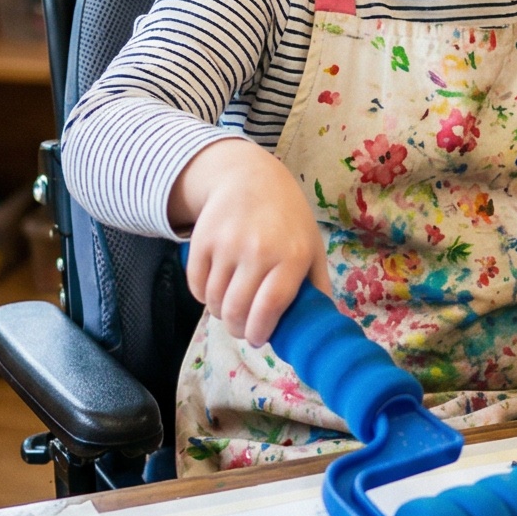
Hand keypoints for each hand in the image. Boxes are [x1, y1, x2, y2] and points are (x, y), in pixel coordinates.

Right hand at [173, 139, 330, 346]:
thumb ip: (317, 286)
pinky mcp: (202, 240)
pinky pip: (196, 285)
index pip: (269, 307)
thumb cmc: (288, 218)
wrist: (249, 176)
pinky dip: (203, 296)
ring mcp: (228, 244)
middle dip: (238, 330)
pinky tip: (216, 288)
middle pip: (237, 311)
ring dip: (220, 313)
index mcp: (293, 256)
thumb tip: (320, 326)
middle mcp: (259, 250)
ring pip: (214, 301)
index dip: (260, 331)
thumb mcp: (312, 246)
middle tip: (242, 329)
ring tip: (231, 306)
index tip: (258, 339)